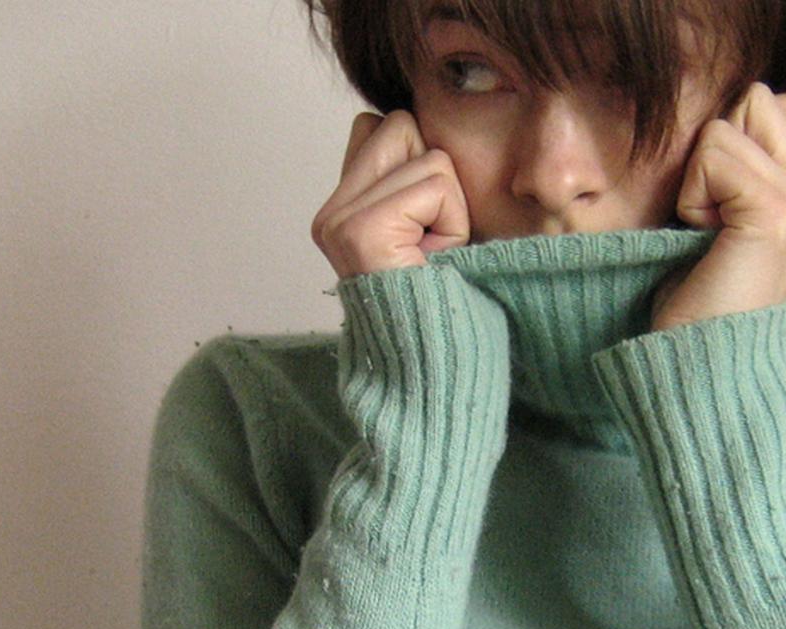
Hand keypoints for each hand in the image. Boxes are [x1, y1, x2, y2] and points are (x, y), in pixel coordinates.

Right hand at [310, 111, 470, 277]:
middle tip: (431, 236)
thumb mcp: (429, 227)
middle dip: (437, 177)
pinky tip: (436, 257)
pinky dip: (454, 222)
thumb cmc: (444, 290)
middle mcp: (331, 214)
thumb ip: (411, 176)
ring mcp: (341, 220)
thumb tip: (415, 120)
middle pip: (400, 125)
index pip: (374, 126)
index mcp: (339, 209)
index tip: (422, 224)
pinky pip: (437, 187)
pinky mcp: (364, 229)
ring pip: (430, 157)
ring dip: (452, 208)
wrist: (439, 351)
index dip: (420, 162)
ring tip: (434, 251)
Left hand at [651, 82, 785, 330]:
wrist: (695, 361)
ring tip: (707, 234)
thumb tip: (735, 108)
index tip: (721, 208)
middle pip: (758, 100)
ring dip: (699, 178)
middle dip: (716, 151)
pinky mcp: (778, 214)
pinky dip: (693, 194)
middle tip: (712, 221)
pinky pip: (715, 153)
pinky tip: (703, 238)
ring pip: (730, 123)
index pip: (785, 102)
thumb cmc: (695, 296)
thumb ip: (746, 164)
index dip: (735, 139)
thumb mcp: (726, 217)